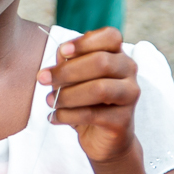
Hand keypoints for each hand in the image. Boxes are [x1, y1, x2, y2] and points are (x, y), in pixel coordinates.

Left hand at [38, 27, 138, 163]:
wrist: (102, 138)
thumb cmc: (86, 101)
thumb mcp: (75, 78)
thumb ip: (69, 62)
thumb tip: (62, 54)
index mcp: (117, 54)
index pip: (110, 36)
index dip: (85, 42)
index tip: (62, 51)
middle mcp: (128, 71)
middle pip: (101, 62)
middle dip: (67, 71)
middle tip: (43, 79)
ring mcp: (130, 95)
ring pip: (99, 89)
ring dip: (67, 95)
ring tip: (49, 100)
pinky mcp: (123, 121)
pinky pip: (92, 114)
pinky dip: (67, 115)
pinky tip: (54, 117)